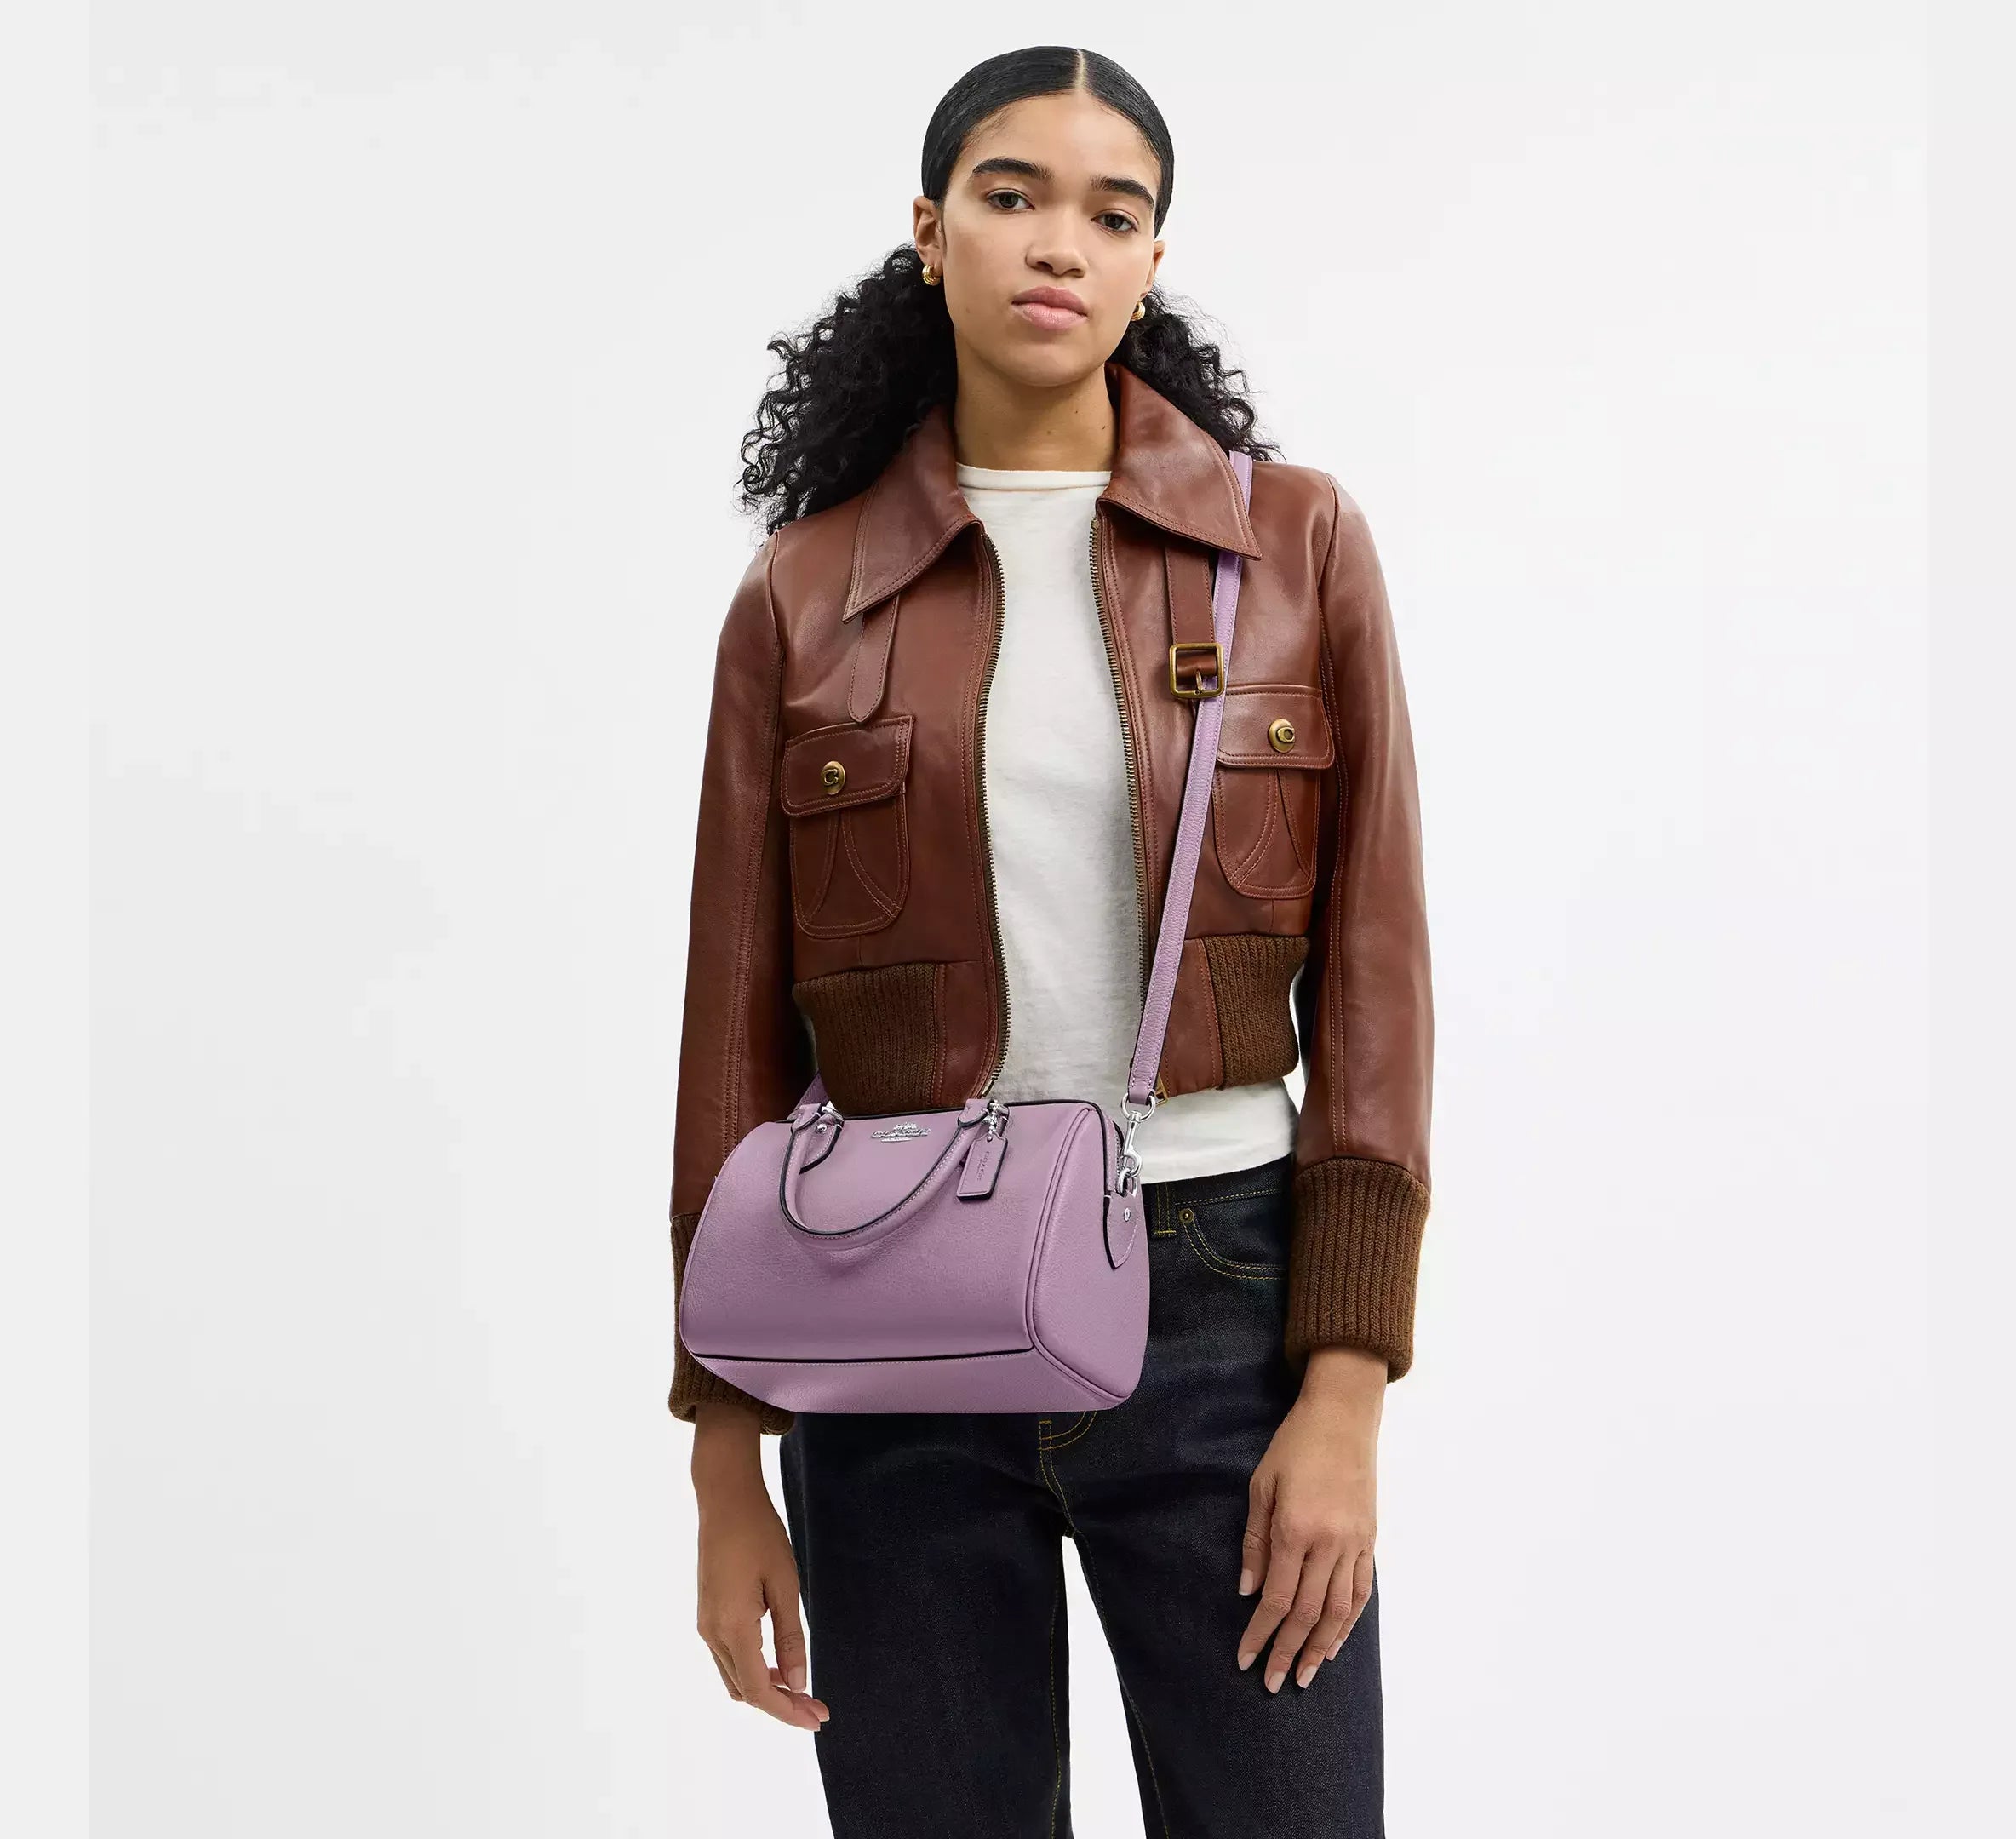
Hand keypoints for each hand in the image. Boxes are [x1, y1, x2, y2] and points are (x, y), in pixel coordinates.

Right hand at [691, 1402, 830, 1730]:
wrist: (724, 1499)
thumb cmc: (759, 1534)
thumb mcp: (785, 1584)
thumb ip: (790, 1636)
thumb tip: (798, 1683)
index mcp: (732, 1627)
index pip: (759, 1689)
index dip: (788, 1710)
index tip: (817, 1718)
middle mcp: (712, 1633)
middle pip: (745, 1690)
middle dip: (781, 1704)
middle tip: (817, 1708)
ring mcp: (705, 1625)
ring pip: (735, 1678)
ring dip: (766, 1689)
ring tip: (801, 1689)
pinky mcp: (707, 1615)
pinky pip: (729, 1658)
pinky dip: (754, 1670)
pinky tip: (778, 1662)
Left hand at [1234, 1345, 1384, 1692]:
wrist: (1343, 1417)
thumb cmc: (1294, 1446)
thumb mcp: (1261, 1486)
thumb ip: (1254, 1542)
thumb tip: (1248, 1592)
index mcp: (1295, 1529)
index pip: (1275, 1598)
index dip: (1259, 1634)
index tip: (1245, 1659)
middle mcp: (1328, 1543)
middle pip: (1306, 1613)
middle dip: (1287, 1652)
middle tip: (1273, 1683)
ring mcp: (1354, 1545)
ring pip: (1338, 1611)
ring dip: (1320, 1648)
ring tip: (1306, 1676)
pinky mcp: (1370, 1541)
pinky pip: (1361, 1592)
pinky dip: (1349, 1623)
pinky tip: (1335, 1643)